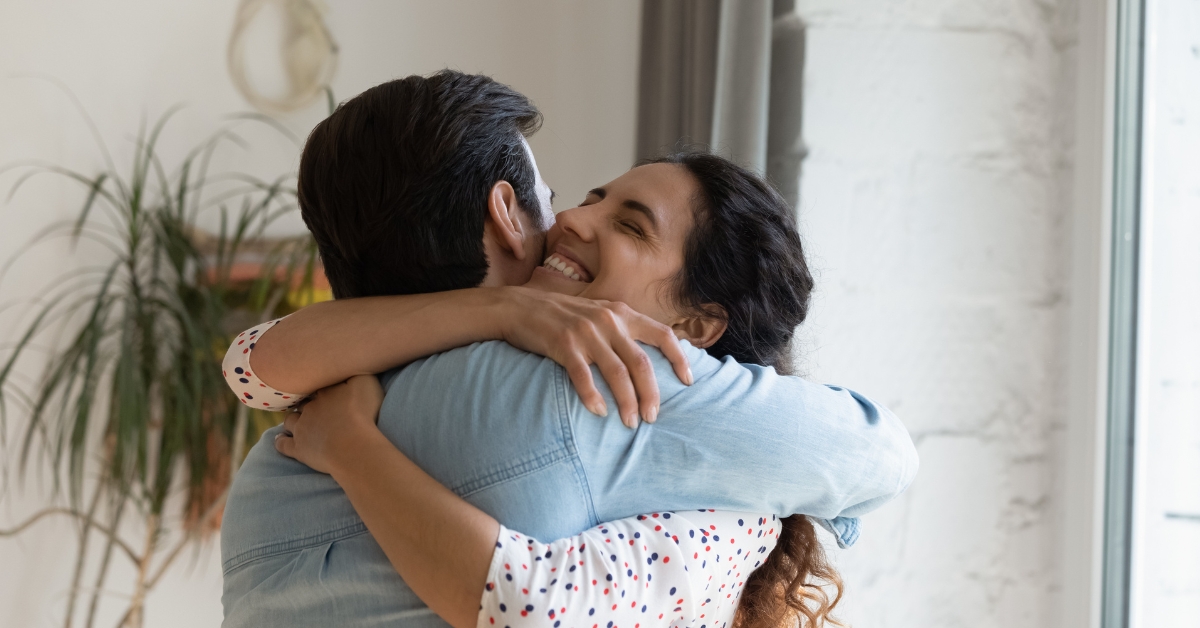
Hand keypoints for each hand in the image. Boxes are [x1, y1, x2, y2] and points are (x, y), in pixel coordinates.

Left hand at [274, 375, 383, 474]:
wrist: (353, 446)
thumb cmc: (362, 414)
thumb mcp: (367, 383)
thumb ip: (358, 372)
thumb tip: (349, 365)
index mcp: (325, 393)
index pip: (319, 385)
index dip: (321, 386)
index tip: (323, 386)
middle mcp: (310, 408)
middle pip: (304, 402)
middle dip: (306, 402)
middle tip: (311, 404)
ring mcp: (301, 429)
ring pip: (290, 420)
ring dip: (292, 419)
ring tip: (295, 420)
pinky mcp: (298, 449)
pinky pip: (283, 444)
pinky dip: (281, 441)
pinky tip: (280, 439)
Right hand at [494, 287, 692, 427]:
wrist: (519, 306)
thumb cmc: (562, 316)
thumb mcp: (598, 314)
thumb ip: (622, 330)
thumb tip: (647, 359)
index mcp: (622, 313)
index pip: (663, 334)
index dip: (679, 359)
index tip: (688, 383)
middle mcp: (609, 321)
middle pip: (642, 363)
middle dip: (651, 394)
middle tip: (652, 418)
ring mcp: (586, 332)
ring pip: (617, 373)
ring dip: (627, 401)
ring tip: (630, 423)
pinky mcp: (563, 344)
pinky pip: (583, 376)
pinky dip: (592, 397)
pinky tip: (599, 412)